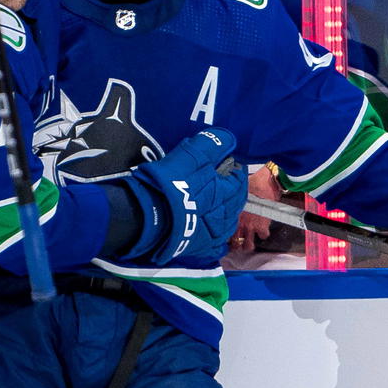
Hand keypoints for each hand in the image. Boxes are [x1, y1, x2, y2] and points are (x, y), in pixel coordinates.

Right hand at [118, 127, 245, 266]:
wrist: (149, 217)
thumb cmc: (171, 184)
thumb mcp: (190, 155)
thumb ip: (211, 144)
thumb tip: (229, 138)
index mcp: (227, 192)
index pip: (238, 178)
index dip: (230, 169)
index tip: (221, 164)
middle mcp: (226, 215)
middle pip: (234, 201)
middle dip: (228, 191)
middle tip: (214, 183)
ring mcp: (214, 234)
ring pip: (227, 222)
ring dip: (222, 213)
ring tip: (210, 206)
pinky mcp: (200, 248)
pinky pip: (214, 243)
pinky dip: (213, 237)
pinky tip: (207, 231)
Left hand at [230, 165, 279, 252]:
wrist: (265, 183)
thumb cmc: (249, 184)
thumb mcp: (235, 192)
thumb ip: (230, 201)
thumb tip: (222, 198)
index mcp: (231, 214)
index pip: (223, 231)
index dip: (223, 237)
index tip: (221, 240)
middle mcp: (240, 223)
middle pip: (235, 243)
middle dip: (235, 246)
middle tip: (236, 247)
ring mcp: (251, 226)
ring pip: (248, 245)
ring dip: (248, 245)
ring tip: (248, 245)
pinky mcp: (263, 226)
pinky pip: (264, 236)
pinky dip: (263, 235)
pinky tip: (262, 232)